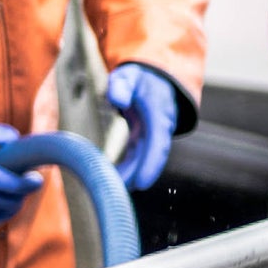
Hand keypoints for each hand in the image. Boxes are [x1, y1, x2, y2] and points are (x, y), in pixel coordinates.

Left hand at [105, 62, 181, 193]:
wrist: (152, 78)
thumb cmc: (140, 78)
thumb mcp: (130, 76)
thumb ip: (122, 84)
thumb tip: (116, 98)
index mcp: (158, 115)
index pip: (158, 143)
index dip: (151, 164)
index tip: (143, 182)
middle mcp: (158, 128)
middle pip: (148, 157)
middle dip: (134, 175)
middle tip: (115, 191)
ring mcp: (151, 135)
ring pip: (142, 159)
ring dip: (128, 174)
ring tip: (108, 189)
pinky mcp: (143, 138)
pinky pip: (136, 156)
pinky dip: (126, 167)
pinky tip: (110, 178)